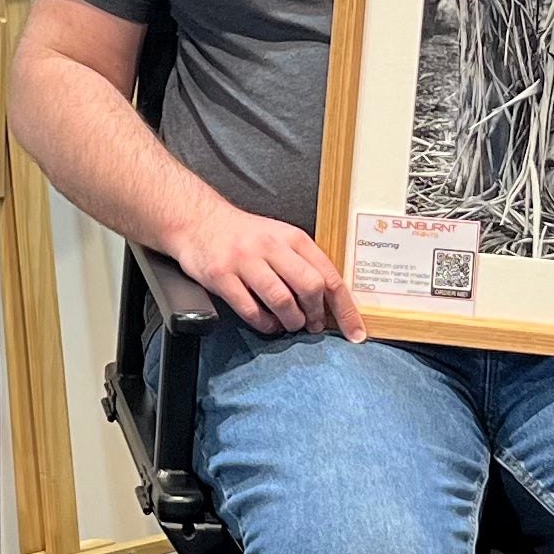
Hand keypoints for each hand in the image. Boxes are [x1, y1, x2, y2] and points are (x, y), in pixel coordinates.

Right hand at [168, 197, 366, 339]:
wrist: (198, 221)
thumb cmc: (244, 236)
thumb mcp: (280, 239)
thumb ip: (303, 264)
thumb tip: (331, 302)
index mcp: (293, 237)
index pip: (329, 275)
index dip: (345, 308)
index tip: (355, 332)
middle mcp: (271, 246)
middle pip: (310, 286)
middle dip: (316, 314)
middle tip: (312, 325)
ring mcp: (245, 260)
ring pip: (282, 300)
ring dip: (291, 321)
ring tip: (290, 325)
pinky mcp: (221, 275)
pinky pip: (250, 309)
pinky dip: (264, 324)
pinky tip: (267, 324)